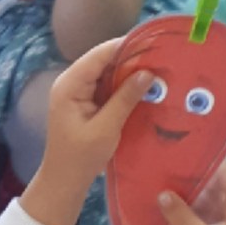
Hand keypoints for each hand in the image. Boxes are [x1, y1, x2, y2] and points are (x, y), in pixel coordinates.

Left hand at [20, 38, 152, 224]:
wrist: (64, 180)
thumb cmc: (81, 157)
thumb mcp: (106, 128)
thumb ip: (125, 98)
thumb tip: (147, 73)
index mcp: (70, 84)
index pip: (99, 55)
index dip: (126, 47)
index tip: (153, 43)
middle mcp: (71, 82)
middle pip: (103, 60)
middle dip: (131, 59)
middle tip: (161, 58)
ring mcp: (78, 91)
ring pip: (107, 73)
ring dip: (129, 73)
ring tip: (158, 70)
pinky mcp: (85, 102)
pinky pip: (106, 86)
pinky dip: (123, 86)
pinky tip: (144, 87)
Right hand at [160, 162, 225, 224]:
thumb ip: (183, 218)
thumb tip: (161, 193)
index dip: (206, 157)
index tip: (181, 147)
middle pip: (215, 180)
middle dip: (192, 172)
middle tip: (165, 160)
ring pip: (207, 194)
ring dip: (188, 189)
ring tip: (161, 175)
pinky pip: (202, 209)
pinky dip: (188, 205)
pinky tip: (167, 199)